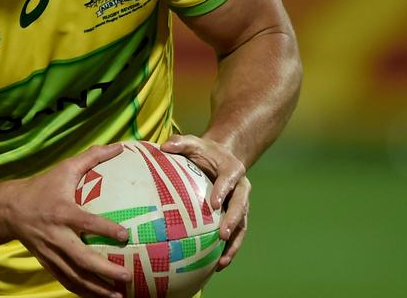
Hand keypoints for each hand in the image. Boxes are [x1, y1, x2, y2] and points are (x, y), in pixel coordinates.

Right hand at [0, 143, 130, 297]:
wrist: (8, 209)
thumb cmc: (42, 186)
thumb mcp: (64, 168)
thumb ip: (91, 157)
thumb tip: (119, 146)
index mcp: (62, 212)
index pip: (86, 223)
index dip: (105, 229)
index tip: (126, 235)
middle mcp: (56, 235)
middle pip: (80, 257)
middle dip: (104, 270)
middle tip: (126, 276)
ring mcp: (50, 252)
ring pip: (74, 275)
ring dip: (95, 288)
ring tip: (117, 296)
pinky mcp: (47, 262)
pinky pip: (66, 280)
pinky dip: (82, 291)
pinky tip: (99, 297)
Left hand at [161, 134, 248, 270]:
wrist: (221, 156)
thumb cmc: (203, 150)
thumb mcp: (192, 142)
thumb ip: (180, 142)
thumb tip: (163, 146)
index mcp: (233, 170)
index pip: (230, 180)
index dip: (224, 191)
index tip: (215, 204)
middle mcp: (241, 188)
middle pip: (241, 206)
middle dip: (233, 221)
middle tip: (222, 235)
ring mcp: (240, 204)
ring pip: (242, 225)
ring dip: (234, 244)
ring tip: (222, 261)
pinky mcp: (236, 216)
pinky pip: (236, 234)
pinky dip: (229, 249)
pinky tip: (217, 265)